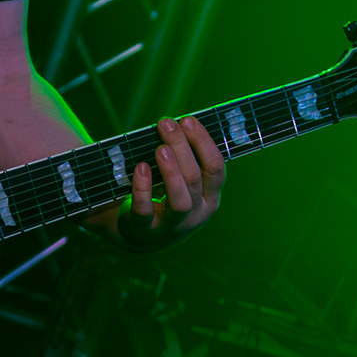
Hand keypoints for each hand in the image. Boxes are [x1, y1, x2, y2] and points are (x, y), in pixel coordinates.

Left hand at [117, 116, 224, 250]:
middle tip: (167, 124)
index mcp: (209, 197)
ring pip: (180, 200)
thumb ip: (186, 157)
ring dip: (171, 171)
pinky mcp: (146, 229)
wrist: (142, 236)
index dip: (203, 142)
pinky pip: (146, 211)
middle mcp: (196, 213)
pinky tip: (140, 168)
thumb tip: (179, 122)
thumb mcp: (184, 182)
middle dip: (182, 147)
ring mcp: (172, 224)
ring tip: (160, 149)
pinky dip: (143, 189)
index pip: (216, 168)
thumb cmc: (166, 196)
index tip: (187, 120)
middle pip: (195, 179)